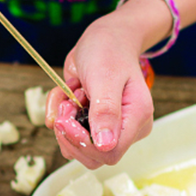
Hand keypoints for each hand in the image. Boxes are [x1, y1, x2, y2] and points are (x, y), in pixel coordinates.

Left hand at [44, 16, 154, 168]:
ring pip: (76, 146)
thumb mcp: (105, 77)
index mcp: (137, 119)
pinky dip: (59, 112)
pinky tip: (67, 93)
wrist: (105, 38)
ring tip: (69, 95)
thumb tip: (106, 146)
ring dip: (63, 120)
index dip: (83, 143)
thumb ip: (106, 111)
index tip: (66, 119)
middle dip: (70, 133)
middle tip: (65, 105)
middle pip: (92, 156)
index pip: (110, 153)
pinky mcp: (93, 124)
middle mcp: (125, 128)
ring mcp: (108, 128)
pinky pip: (68, 132)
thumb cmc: (109, 51)